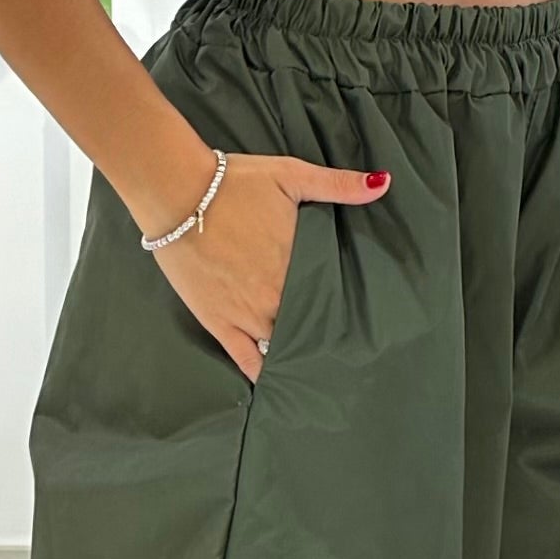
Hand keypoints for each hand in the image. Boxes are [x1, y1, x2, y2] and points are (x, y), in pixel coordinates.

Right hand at [145, 152, 391, 381]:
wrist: (176, 191)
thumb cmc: (234, 182)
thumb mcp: (291, 175)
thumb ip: (338, 185)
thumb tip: (383, 183)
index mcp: (297, 266)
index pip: (330, 300)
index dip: (343, 313)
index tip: (357, 323)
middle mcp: (275, 298)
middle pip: (308, 328)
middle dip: (322, 337)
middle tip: (340, 350)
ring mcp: (246, 315)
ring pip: (281, 348)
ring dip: (296, 355)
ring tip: (315, 368)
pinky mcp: (218, 322)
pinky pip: (245, 359)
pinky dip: (262, 373)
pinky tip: (276, 383)